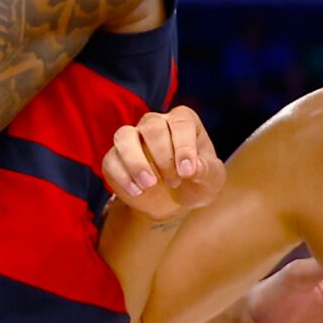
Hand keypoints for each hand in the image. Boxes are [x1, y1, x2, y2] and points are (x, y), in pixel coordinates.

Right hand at [101, 107, 224, 221]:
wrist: (174, 201)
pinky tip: (137, 192)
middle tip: (174, 182)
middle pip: (152, 127)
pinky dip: (122, 176)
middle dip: (163, 157)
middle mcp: (156, 122)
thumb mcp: (211, 180)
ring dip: (136, 161)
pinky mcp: (115, 157)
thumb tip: (194, 168)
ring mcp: (133, 137)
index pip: (180, 122)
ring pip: (124, 135)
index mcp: (183, 121)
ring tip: (149, 184)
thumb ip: (207, 171)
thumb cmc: (196, 182)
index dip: (183, 146)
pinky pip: (111, 160)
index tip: (187, 172)